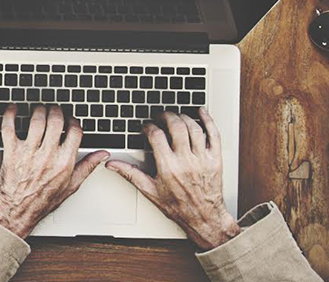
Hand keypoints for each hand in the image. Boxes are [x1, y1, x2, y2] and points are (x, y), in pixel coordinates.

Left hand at [0, 105, 108, 237]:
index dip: (73, 121)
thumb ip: (87, 166)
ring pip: (35, 120)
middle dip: (56, 111)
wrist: (19, 208)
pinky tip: (13, 109)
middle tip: (54, 109)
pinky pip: (9, 127)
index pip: (74, 131)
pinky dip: (10, 114)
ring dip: (38, 110)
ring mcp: (28, 152)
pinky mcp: (11, 151)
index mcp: (64, 161)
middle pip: (55, 120)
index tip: (70, 119)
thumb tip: (102, 154)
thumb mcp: (72, 185)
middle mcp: (47, 155)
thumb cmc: (44, 199)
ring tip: (39, 109)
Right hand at [108, 110, 241, 250]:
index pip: (156, 136)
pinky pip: (214, 134)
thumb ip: (130, 174)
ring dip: (184, 117)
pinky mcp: (215, 159)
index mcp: (168, 167)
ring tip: (176, 116)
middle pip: (176, 126)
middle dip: (166, 116)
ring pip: (194, 127)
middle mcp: (186, 160)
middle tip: (161, 116)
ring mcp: (202, 158)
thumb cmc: (178, 206)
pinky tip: (202, 113)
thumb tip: (113, 165)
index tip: (147, 127)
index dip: (149, 127)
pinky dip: (208, 121)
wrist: (203, 217)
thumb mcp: (150, 190)